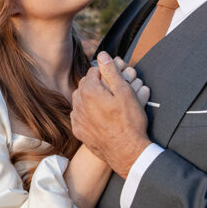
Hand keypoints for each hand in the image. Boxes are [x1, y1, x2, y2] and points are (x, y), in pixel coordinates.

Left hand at [71, 52, 151, 177]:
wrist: (126, 152)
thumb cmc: (129, 123)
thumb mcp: (125, 93)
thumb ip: (111, 72)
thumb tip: (103, 55)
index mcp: (89, 91)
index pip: (93, 71)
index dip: (106, 73)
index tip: (116, 79)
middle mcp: (78, 103)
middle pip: (85, 84)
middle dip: (97, 84)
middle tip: (113, 90)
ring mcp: (77, 119)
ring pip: (80, 100)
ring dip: (90, 97)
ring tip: (107, 102)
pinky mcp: (79, 131)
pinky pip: (79, 115)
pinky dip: (87, 112)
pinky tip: (99, 116)